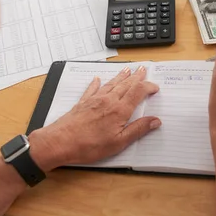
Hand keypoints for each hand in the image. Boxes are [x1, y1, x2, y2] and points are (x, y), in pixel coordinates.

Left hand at [29, 66, 160, 170]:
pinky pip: (91, 89)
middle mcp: (108, 101)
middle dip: (136, 77)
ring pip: (111, 84)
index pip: (138, 92)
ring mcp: (94, 100)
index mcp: (119, 110)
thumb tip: (155, 121)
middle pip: (125, 85)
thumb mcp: (119, 142)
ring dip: (120, 77)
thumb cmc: (89, 146)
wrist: (60, 142)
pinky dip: (96, 83)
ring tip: (127, 70)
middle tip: (142, 69)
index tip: (155, 87)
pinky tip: (97, 79)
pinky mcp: (82, 103)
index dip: (148, 87)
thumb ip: (138, 130)